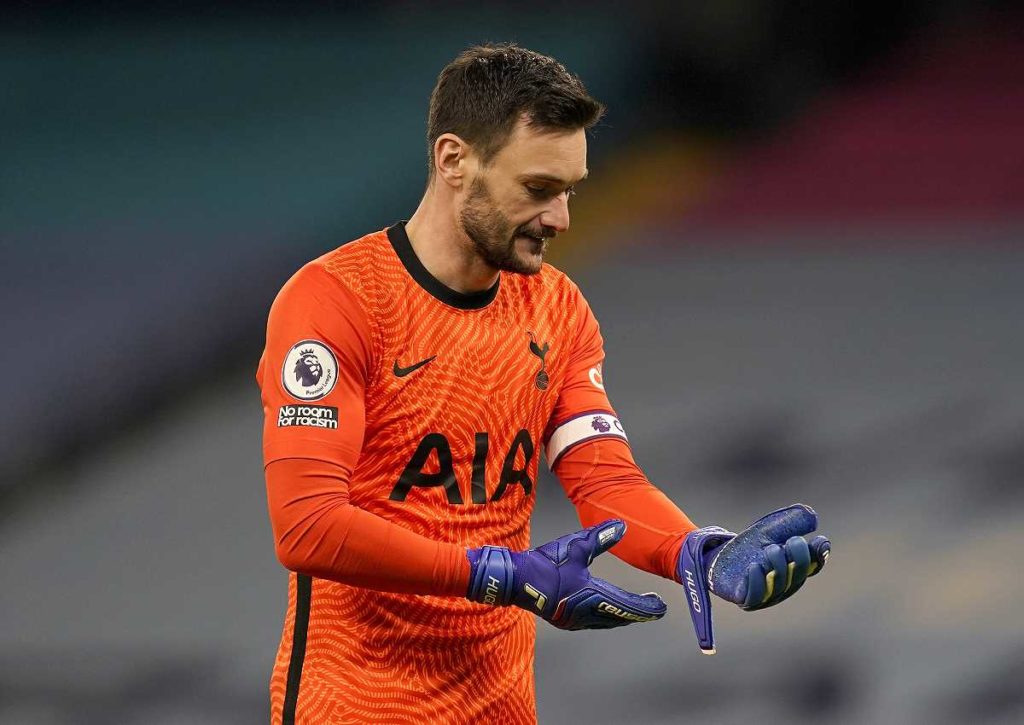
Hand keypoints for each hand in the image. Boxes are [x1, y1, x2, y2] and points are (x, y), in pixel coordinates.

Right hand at [466, 519, 666, 629]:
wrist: (515, 580)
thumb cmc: (545, 563)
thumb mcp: (576, 546)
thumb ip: (601, 537)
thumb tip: (622, 527)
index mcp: (592, 597)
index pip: (627, 606)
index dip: (646, 607)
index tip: (660, 607)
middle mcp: (586, 613)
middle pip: (619, 617)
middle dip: (637, 613)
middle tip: (652, 609)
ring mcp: (573, 619)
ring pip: (606, 621)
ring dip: (621, 616)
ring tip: (633, 610)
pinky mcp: (563, 618)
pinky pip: (592, 621)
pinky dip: (605, 617)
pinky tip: (604, 611)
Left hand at [678, 504, 829, 653]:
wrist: (716, 557)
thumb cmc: (748, 545)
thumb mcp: (770, 529)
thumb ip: (791, 521)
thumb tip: (812, 516)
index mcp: (793, 567)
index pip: (813, 564)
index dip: (819, 555)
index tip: (819, 542)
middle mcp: (784, 584)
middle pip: (799, 574)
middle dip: (799, 557)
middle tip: (791, 541)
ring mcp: (766, 594)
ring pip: (779, 585)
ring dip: (778, 567)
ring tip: (769, 549)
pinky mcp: (746, 599)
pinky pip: (755, 596)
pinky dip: (757, 582)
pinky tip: (754, 567)